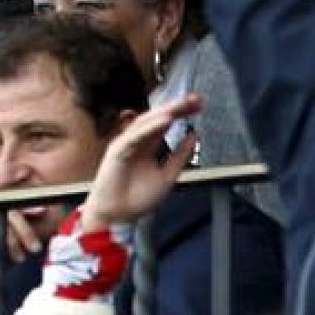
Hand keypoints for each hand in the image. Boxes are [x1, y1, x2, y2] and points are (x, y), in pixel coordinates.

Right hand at [74, 93, 203, 232]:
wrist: (117, 216)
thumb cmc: (135, 198)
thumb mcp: (167, 175)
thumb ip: (180, 156)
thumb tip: (194, 136)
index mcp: (149, 146)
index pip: (166, 124)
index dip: (182, 113)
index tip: (198, 104)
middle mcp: (138, 141)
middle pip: (158, 118)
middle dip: (177, 107)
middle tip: (195, 99)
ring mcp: (127, 143)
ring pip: (147, 122)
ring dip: (165, 111)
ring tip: (183, 104)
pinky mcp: (118, 150)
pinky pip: (136, 135)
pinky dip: (150, 126)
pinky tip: (166, 119)